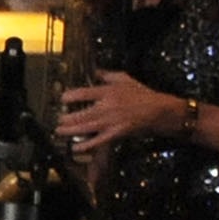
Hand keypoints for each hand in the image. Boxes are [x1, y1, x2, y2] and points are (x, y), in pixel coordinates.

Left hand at [57, 70, 191, 153]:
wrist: (160, 111)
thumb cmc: (143, 94)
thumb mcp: (125, 79)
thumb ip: (107, 75)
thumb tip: (93, 71)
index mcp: (108, 91)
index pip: (82, 93)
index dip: (69, 96)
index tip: (62, 99)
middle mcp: (107, 106)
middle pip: (80, 113)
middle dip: (66, 118)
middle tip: (57, 119)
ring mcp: (111, 121)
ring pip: (85, 127)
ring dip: (70, 130)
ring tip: (59, 131)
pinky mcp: (117, 133)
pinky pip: (98, 141)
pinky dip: (86, 145)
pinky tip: (75, 147)